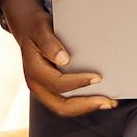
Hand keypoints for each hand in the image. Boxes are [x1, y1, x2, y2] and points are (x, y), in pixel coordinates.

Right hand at [0, 0, 115, 116]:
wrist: (27, 30)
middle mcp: (36, 84)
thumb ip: (49, 43)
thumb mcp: (41, 28)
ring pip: (64, 108)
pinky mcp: (49, 91)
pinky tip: (98, 97)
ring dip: (86, 107)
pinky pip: (65, 103)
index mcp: (33, 70)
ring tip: (108, 102)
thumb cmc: (37, 28)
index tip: (98, 78)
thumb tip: (63, 59)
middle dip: (86, 105)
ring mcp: (42, 90)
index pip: (58, 83)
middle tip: (107, 101)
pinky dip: (82, 103)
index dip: (79, 82)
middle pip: (61, 106)